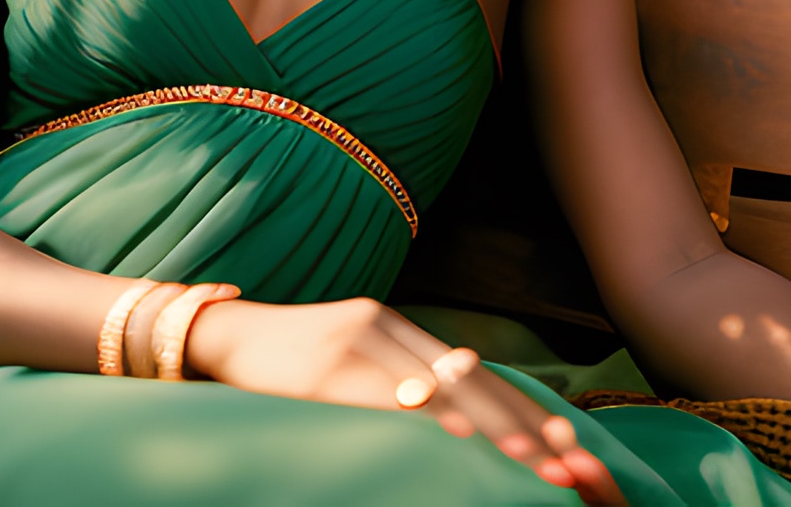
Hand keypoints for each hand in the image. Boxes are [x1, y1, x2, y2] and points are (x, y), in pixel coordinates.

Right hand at [185, 295, 624, 504]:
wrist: (222, 336)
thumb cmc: (290, 362)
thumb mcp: (354, 361)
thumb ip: (402, 378)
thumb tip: (466, 414)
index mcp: (396, 329)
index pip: (476, 372)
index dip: (521, 408)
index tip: (568, 443)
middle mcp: (382, 328)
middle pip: (468, 380)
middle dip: (520, 426)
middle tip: (565, 463)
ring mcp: (353, 344)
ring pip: (434, 390)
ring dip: (487, 430)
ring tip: (527, 460)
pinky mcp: (320, 370)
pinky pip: (379, 398)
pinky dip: (420, 418)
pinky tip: (452, 434)